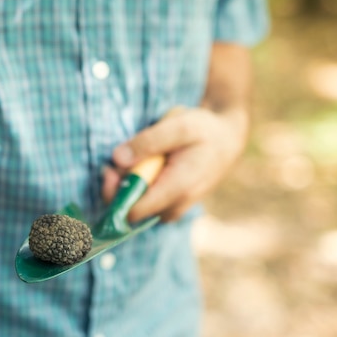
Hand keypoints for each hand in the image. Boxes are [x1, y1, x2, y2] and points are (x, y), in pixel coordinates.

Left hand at [102, 106, 248, 221]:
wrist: (227, 140)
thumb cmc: (204, 131)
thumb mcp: (179, 125)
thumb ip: (148, 141)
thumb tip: (118, 159)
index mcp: (179, 189)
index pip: (134, 211)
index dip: (115, 193)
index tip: (110, 169)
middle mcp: (176, 206)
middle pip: (130, 211)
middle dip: (119, 186)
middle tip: (118, 160)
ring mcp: (173, 210)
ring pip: (136, 208)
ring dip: (127, 185)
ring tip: (135, 159)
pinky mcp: (169, 207)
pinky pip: (144, 204)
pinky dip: (136, 187)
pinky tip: (142, 167)